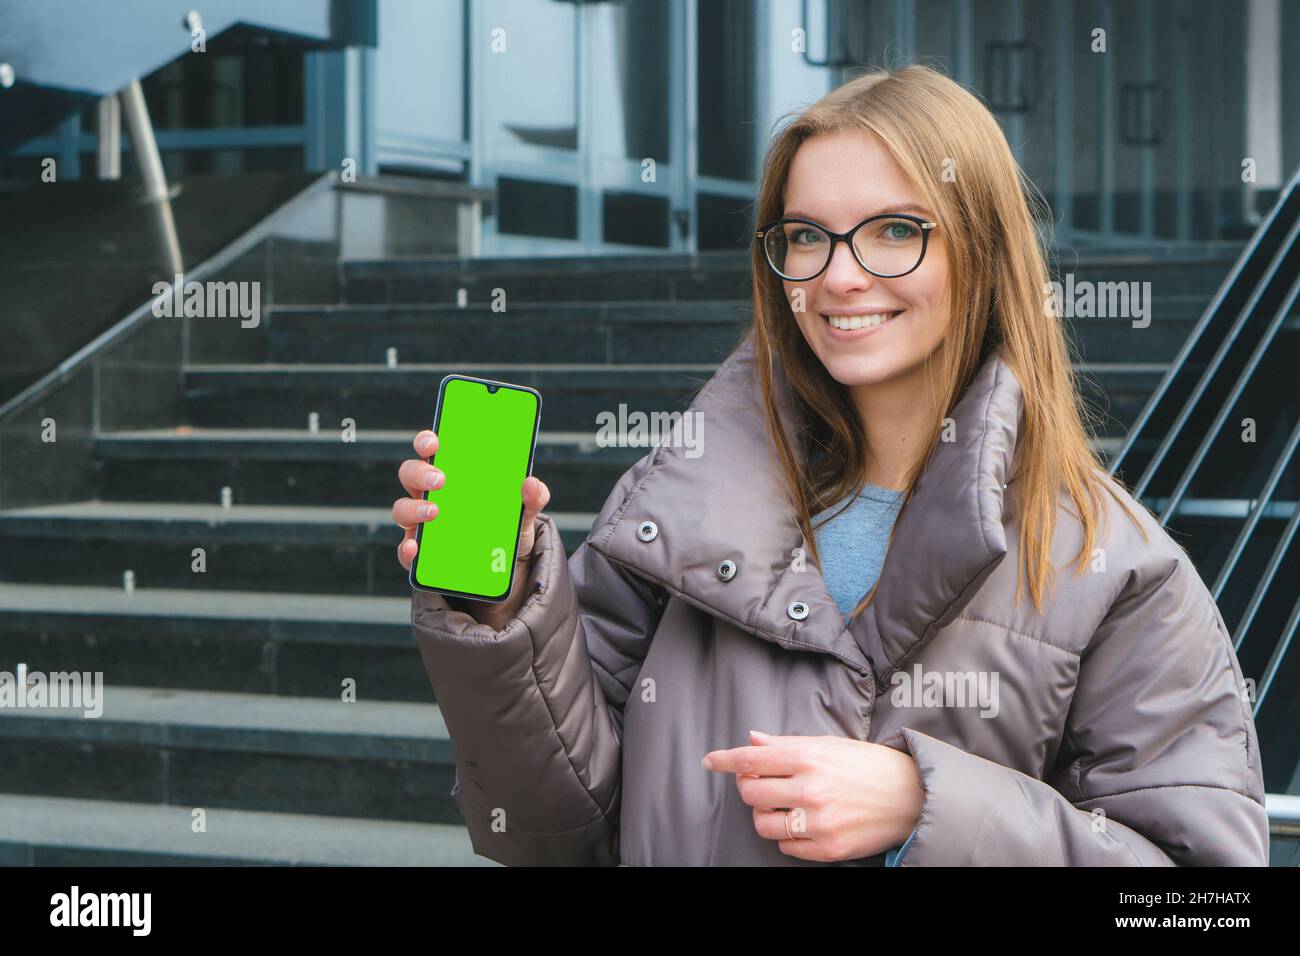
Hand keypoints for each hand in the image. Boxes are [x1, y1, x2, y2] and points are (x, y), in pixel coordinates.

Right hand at [393, 427, 550, 578]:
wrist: (507, 569)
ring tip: (435, 512)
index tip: (435, 442)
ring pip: (402, 508)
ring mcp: (422, 523)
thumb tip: (531, 483)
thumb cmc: (507, 528)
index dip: (427, 441)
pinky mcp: (421, 553)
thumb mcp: (524, 512)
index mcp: (453, 474)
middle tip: (441, 480)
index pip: (431, 449)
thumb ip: (533, 497)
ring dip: (413, 508)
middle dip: (420, 473)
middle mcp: (431, 494)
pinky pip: (406, 550)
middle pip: (410, 473)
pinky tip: (416, 548)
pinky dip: (408, 548)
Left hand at [702, 730, 922, 861]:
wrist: (911, 796)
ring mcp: (818, 822)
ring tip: (783, 805)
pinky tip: (802, 823)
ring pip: (763, 824)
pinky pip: (785, 847)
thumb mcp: (829, 744)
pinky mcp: (827, 848)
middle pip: (751, 794)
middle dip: (750, 788)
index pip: (751, 759)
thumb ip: (786, 744)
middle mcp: (811, 789)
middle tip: (763, 784)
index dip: (725, 760)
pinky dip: (786, 836)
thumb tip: (752, 738)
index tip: (711, 761)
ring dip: (765, 815)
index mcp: (809, 758)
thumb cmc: (869, 765)